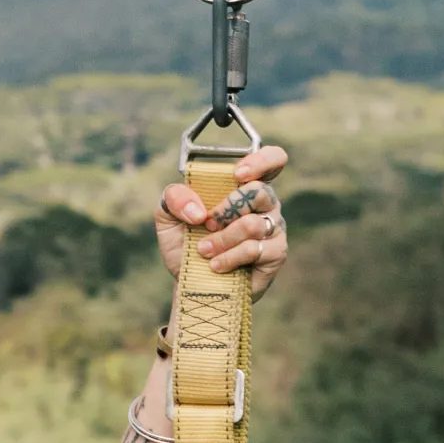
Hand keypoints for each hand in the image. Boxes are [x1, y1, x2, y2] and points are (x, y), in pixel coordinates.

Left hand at [156, 145, 290, 297]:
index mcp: (245, 186)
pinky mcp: (275, 254)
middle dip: (226, 209)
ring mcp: (274, 229)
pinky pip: (254, 249)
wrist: (190, 283)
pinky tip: (216, 265)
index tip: (237, 175)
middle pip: (259, 192)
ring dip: (222, 239)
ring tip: (204, 251)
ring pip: (252, 224)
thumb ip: (174, 197)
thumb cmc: (185, 244)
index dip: (260, 161)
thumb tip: (198, 210)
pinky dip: (229, 257)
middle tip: (207, 224)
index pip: (272, 160)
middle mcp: (265, 204)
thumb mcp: (168, 216)